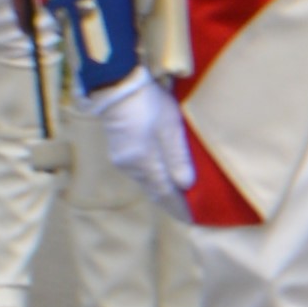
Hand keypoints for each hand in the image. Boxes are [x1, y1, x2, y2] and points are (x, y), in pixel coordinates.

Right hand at [91, 71, 196, 212]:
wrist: (117, 87)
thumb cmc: (148, 105)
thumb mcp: (169, 128)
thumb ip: (178, 158)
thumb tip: (186, 186)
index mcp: (145, 164)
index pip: (164, 193)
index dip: (178, 206)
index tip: (190, 218)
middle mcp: (131, 167)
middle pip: (153, 189)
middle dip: (168, 201)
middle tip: (184, 211)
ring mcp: (122, 158)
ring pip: (144, 180)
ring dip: (158, 189)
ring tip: (173, 195)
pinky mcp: (118, 148)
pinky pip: (137, 170)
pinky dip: (150, 177)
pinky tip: (156, 174)